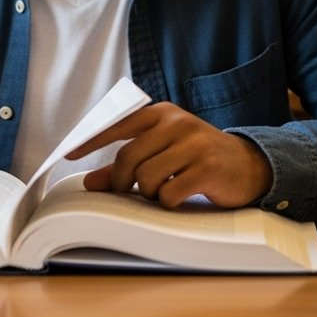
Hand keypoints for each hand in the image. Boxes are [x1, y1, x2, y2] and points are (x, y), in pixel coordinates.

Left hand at [66, 103, 273, 208]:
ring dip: (148, 194)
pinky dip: (168, 203)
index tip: (69, 153)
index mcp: (163, 114)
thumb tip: (91, 181)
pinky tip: (180, 197)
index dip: (91, 140)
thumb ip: (127, 165)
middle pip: (128, 157)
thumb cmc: (198, 158)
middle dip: (122, 181)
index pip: (119, 124)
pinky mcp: (207, 169)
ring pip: (146, 177)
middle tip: (129, 191)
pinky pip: (170, 194)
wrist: (248, 166)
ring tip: (163, 191)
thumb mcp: (163, 153)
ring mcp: (194, 144)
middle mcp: (177, 123)